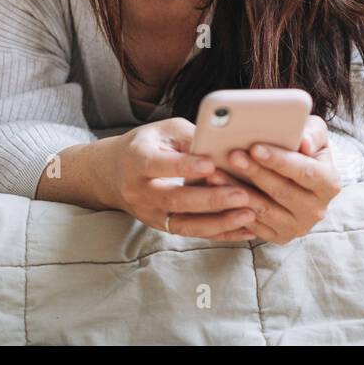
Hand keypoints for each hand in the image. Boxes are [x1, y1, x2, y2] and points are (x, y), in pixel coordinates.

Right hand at [105, 117, 260, 241]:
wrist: (114, 173)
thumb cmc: (150, 144)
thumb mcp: (165, 130)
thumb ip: (192, 136)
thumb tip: (226, 142)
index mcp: (137, 160)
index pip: (159, 164)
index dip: (184, 166)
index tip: (210, 164)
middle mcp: (140, 191)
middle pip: (174, 199)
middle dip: (209, 199)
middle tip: (241, 194)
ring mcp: (150, 213)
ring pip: (184, 224)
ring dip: (218, 222)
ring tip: (249, 214)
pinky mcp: (162, 226)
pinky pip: (193, 233)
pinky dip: (220, 233)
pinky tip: (247, 229)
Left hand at [205, 115, 339, 243]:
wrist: (301, 178)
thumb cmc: (304, 149)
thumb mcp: (315, 134)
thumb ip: (313, 132)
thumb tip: (304, 143)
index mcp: (329, 184)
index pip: (305, 172)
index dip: (280, 160)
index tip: (255, 147)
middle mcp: (317, 210)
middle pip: (282, 191)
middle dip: (255, 172)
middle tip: (232, 156)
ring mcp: (298, 227)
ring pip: (263, 210)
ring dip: (237, 191)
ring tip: (216, 173)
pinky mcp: (279, 237)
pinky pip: (252, 225)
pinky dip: (232, 209)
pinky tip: (217, 192)